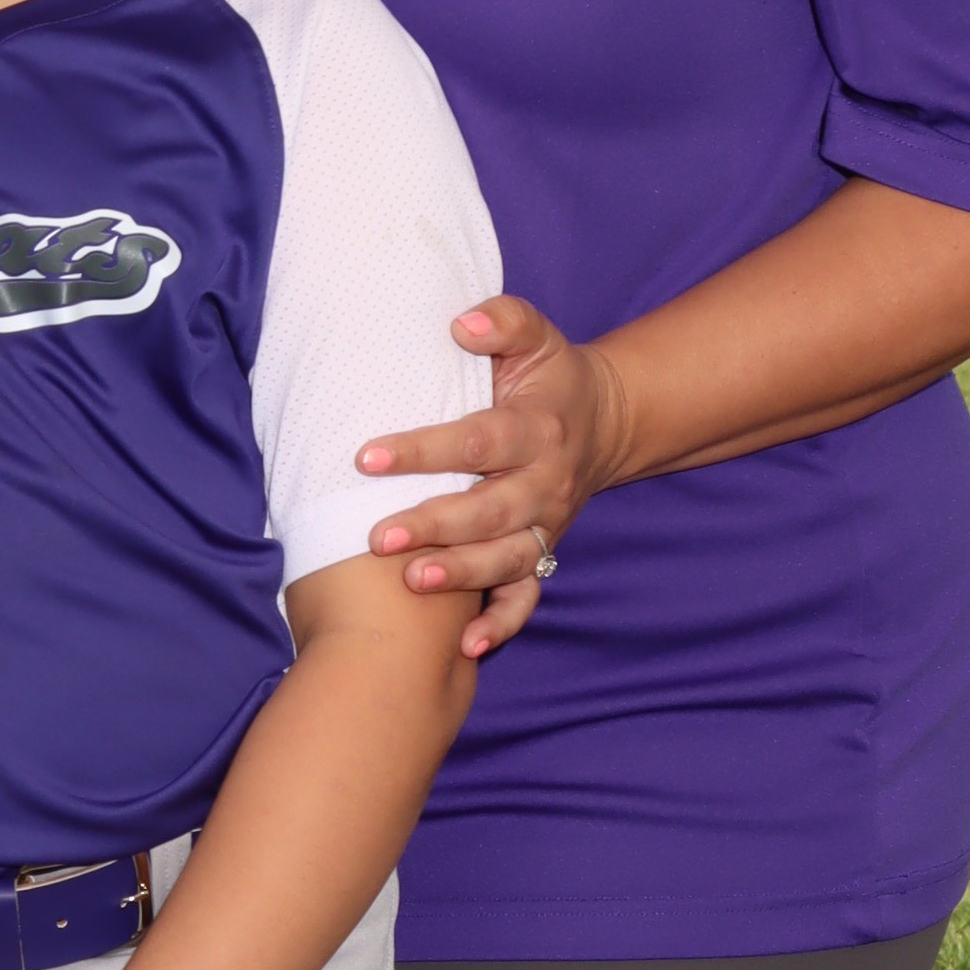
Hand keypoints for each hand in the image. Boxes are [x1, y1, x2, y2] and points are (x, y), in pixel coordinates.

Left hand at [357, 298, 631, 660]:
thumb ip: (504, 322)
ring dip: (463, 575)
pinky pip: (528, 595)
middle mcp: (544, 483)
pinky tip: (467, 647)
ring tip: (412, 583)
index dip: (424, 450)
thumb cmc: (547, 378)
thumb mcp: (536, 338)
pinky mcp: (544, 552)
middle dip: (435, 525)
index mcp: (537, 430)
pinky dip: (503, 623)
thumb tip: (462, 322)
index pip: (480, 442)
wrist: (602, 421)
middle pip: (491, 511)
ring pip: (508, 559)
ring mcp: (546, 524)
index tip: (367, 458)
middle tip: (377, 537)